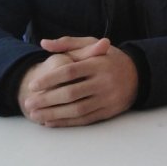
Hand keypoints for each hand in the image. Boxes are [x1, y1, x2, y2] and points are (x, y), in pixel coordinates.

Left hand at [18, 37, 138, 126]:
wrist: (138, 75)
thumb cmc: (109, 58)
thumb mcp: (92, 44)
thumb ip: (68, 43)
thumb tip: (44, 43)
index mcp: (98, 63)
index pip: (70, 72)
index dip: (50, 79)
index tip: (33, 85)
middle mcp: (104, 82)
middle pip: (71, 93)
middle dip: (47, 100)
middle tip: (29, 103)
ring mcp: (107, 98)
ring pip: (76, 109)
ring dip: (53, 114)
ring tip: (36, 115)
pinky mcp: (108, 111)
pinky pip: (84, 119)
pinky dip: (66, 122)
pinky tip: (51, 121)